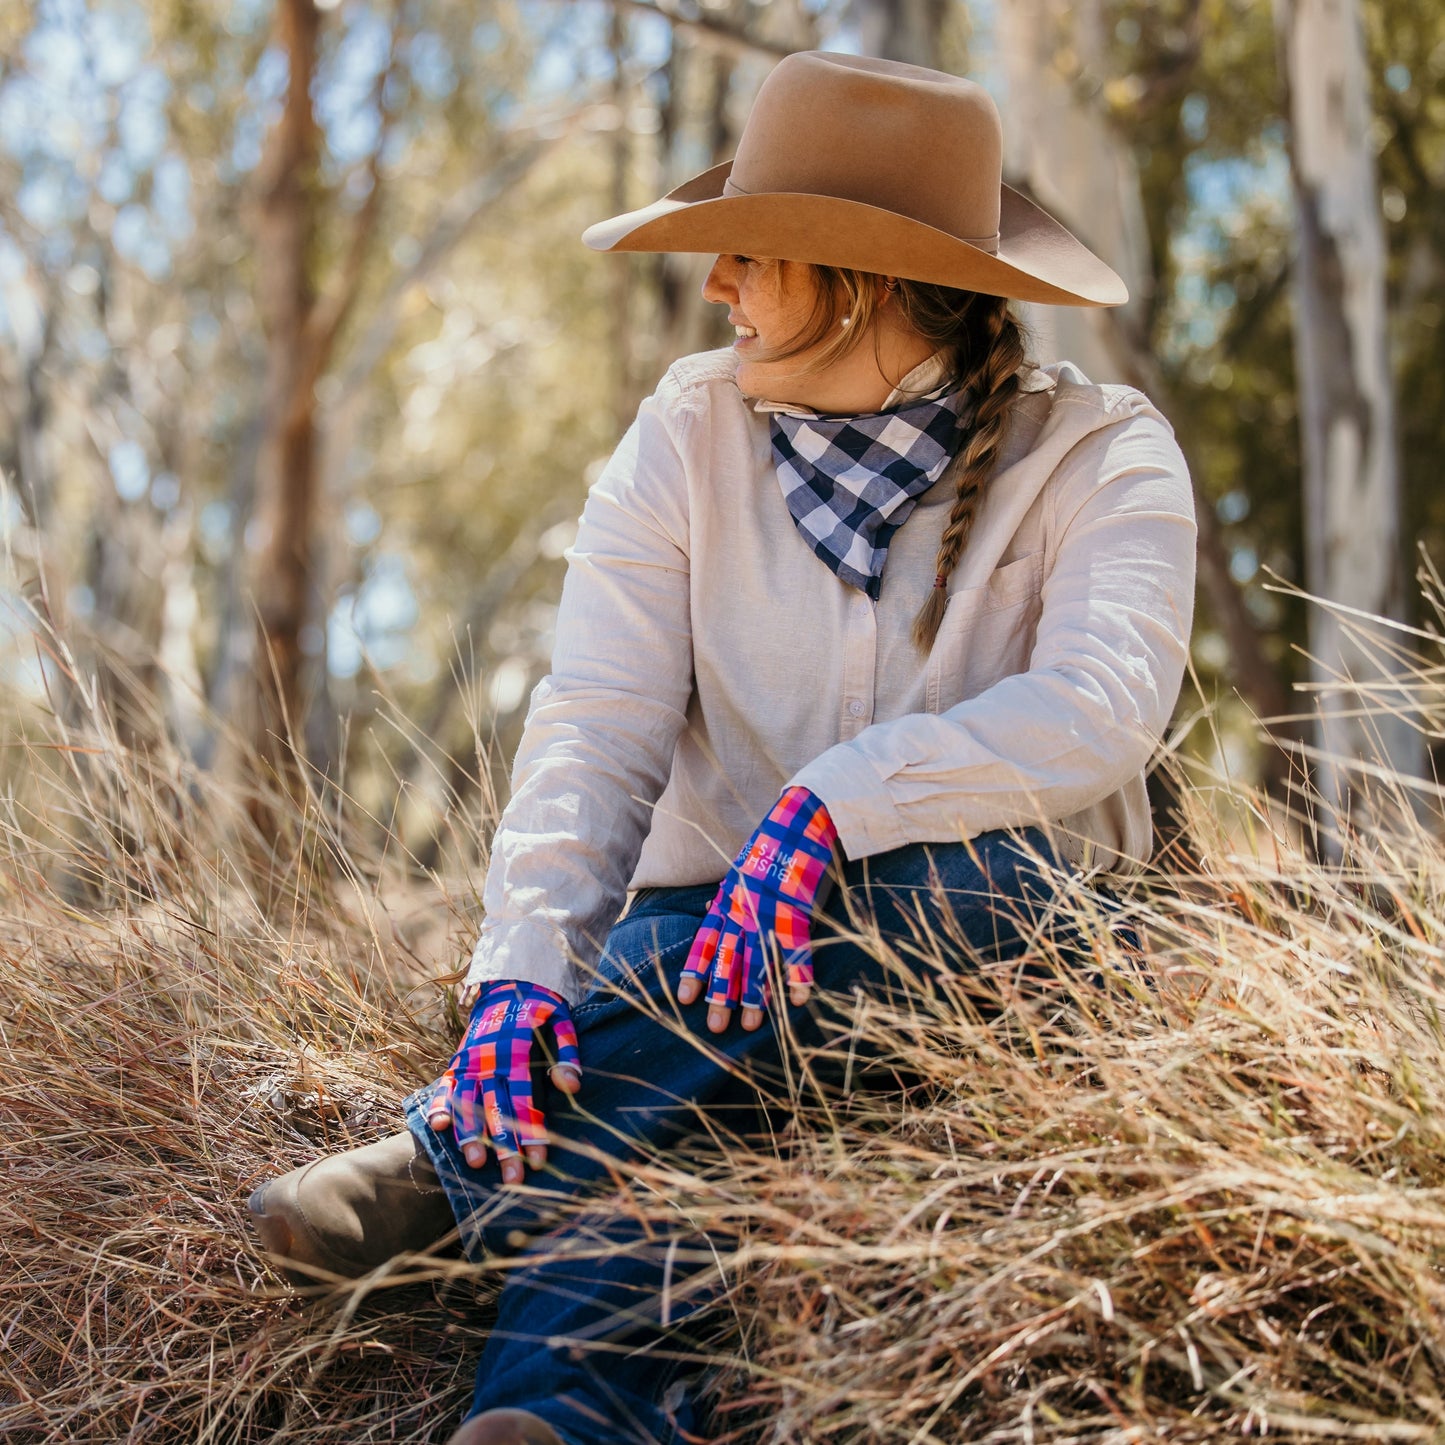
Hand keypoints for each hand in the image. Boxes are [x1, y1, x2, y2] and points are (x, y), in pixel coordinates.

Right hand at [426, 980, 581, 1183]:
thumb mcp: (561, 1020)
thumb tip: (571, 1085)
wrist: (507, 982)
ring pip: (467, 1102)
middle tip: (512, 1178)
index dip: (530, 1130)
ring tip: (475, 1163)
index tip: (537, 1161)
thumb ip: (566, 1053)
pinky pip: (445, 1085)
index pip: (524, 1098)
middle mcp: (489, 1058)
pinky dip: (440, 1104)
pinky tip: (438, 1128)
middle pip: (496, 1108)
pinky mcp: (458, 1061)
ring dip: (469, 1133)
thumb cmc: (540, 1006)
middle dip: (504, 1144)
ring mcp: (470, 1060)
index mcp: (515, 1050)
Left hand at [678, 786, 838, 1033]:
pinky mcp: (798, 911)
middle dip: (722, 994)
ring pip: (759, 961)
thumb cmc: (772, 846)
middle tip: (717, 1026)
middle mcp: (744, 909)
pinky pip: (797, 950)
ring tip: (752, 1024)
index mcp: (729, 899)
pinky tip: (797, 1000)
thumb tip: (712, 913)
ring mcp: (770, 912)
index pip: (707, 941)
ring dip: (756, 994)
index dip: (696, 971)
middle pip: (729, 958)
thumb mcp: (740, 869)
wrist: (800, 820)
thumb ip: (728, 896)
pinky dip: (798, 975)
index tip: (686, 999)